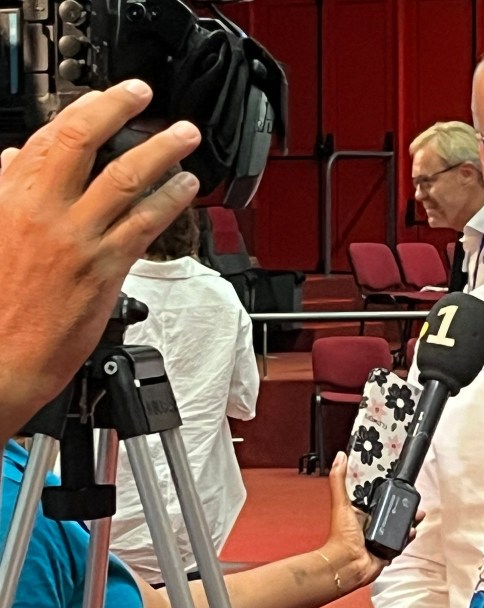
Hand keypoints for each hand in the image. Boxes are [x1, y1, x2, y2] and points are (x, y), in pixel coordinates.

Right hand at [0, 80, 200, 430]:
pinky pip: (146, 223)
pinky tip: (186, 188)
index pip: (48, 136)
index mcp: (9, 196)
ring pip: (126, 178)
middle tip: (144, 94)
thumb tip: (14, 159)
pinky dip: (171, 200)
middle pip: (85, 141)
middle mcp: (43, 210)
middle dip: (119, 109)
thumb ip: (6, 192)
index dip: (84, 108)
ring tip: (185, 136)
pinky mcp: (106, 267)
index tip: (107, 96)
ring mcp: (78, 237)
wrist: (1, 358)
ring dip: (162, 151)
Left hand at [320, 453, 422, 588]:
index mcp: (360, 512)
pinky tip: (411, 531)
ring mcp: (379, 538)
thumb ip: (339, 480)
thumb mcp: (341, 503)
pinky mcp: (386, 550)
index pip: (376, 498)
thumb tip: (339, 457)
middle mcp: (370, 524)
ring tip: (417, 514)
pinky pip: (401, 542)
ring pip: (399, 526)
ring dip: (409, 520)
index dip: (387, 492)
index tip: (397, 484)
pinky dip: (407, 537)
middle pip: (391, 511)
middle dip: (403, 506)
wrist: (347, 564)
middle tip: (412, 500)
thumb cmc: (340, 538)